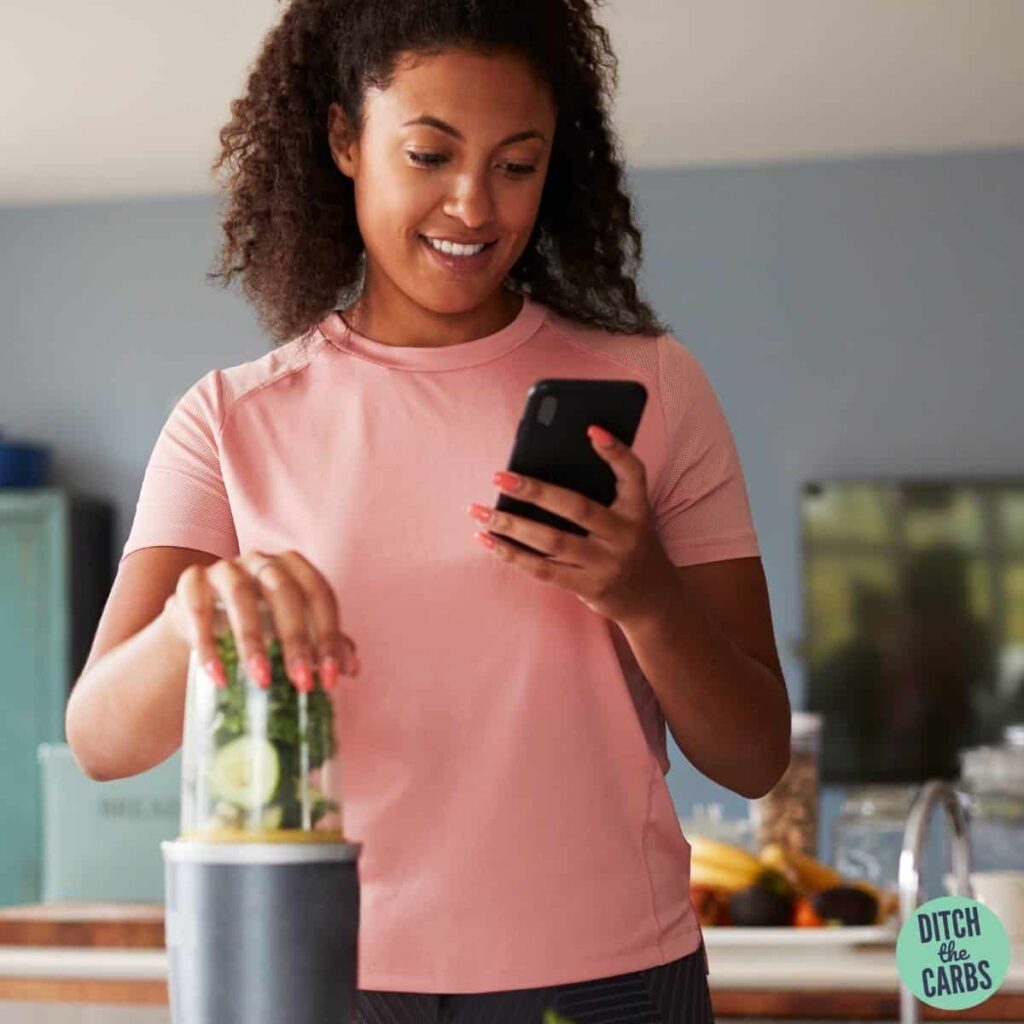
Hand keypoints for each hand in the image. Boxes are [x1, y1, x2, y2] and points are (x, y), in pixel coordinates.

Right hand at [161, 550, 359, 692]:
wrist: (200, 623)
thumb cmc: (258, 624)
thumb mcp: (291, 632)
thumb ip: (322, 644)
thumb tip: (352, 668)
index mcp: (294, 567)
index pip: (320, 594)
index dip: (328, 636)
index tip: (329, 678)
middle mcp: (261, 560)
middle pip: (284, 592)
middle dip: (296, 639)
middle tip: (300, 683)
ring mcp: (224, 568)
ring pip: (240, 596)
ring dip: (253, 641)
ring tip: (261, 680)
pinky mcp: (191, 582)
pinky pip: (197, 609)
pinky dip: (207, 644)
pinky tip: (218, 676)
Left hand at [466, 424, 675, 624]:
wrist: (653, 599)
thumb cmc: (629, 545)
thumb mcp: (628, 517)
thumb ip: (600, 494)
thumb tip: (539, 474)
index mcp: (637, 509)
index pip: (633, 474)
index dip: (616, 451)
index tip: (590, 428)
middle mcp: (625, 535)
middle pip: (577, 508)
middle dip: (535, 491)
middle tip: (499, 476)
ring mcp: (608, 565)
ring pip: (553, 541)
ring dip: (511, 524)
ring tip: (479, 511)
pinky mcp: (590, 588)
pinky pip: (544, 570)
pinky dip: (512, 554)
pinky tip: (488, 540)